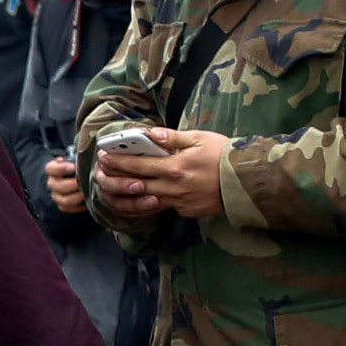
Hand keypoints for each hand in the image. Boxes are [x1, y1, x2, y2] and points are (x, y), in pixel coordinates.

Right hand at [44, 155, 82, 214]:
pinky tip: (88, 199)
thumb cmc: (77, 166)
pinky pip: (68, 208)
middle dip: (73, 185)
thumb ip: (78, 159)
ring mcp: (56, 195)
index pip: (51, 169)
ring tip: (88, 192)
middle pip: (58, 186)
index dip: (61, 168)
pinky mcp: (62, 206)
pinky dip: (79, 206)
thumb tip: (89, 158)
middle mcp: (52, 183)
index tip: (74, 167)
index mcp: (52, 169)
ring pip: (63, 200)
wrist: (74, 177)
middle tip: (85, 182)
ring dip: (77, 197)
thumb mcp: (75, 159)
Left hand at [97, 128, 228, 219]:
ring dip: (126, 195)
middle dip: (115, 180)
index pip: (138, 165)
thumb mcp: (200, 139)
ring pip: (145, 201)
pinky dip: (148, 203)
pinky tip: (139, 197)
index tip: (103, 157)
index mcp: (175, 167)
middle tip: (99, 175)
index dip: (118, 162)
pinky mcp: (186, 211)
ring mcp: (179, 202)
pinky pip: (162, 207)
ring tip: (112, 188)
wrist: (246, 181)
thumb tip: (150, 134)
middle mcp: (174, 188)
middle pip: (136, 185)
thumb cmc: (224, 155)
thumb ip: (173, 138)